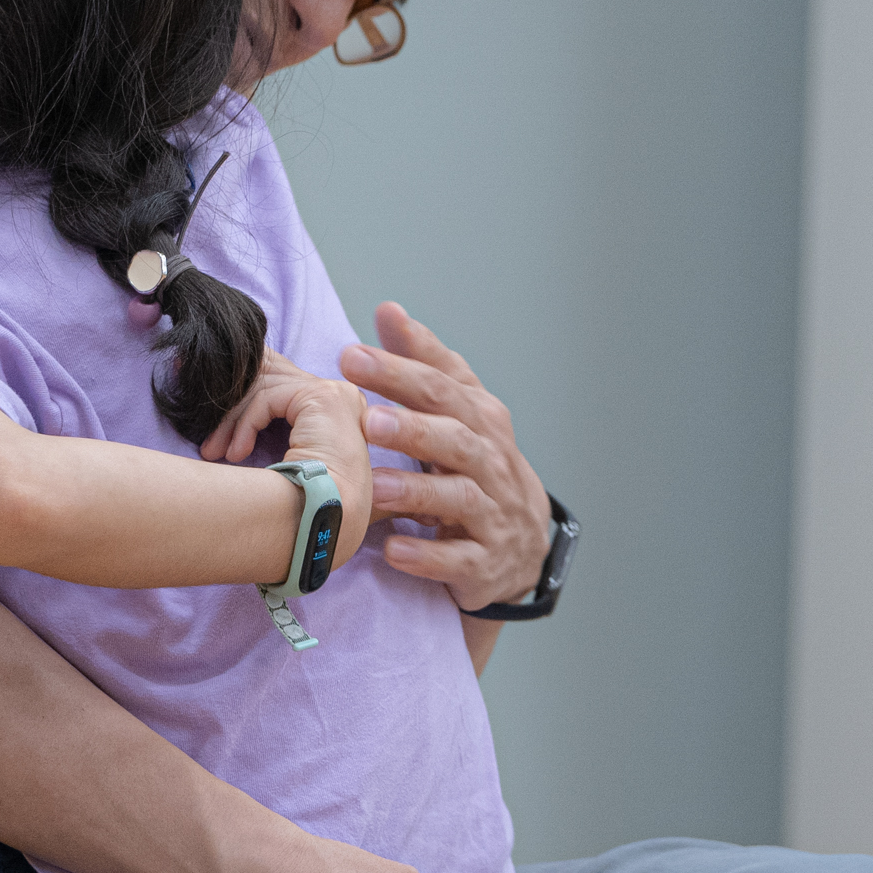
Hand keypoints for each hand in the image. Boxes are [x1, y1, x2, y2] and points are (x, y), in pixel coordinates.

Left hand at [199, 350, 372, 570]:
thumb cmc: (300, 505)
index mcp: (336, 412)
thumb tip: (223, 399)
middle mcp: (341, 399)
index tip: (211, 408)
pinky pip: (268, 398)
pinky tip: (234, 453)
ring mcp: (335, 396)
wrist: (325, 522)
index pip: (282, 380)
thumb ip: (264, 423)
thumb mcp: (280, 457)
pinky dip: (245, 424)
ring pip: (264, 387)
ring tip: (213, 451)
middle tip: (205, 432)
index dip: (245, 386)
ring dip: (232, 421)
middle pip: (271, 376)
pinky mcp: (322, 397)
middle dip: (231, 401)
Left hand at [339, 302, 551, 612]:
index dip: (400, 370)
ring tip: (375, 484)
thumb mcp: (457, 413)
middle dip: (412, 426)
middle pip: (455, 438)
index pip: (442, 387)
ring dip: (418, 489)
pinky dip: (429, 554)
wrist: (520, 549)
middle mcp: (492, 463)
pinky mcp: (485, 562)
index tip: (351, 356)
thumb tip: (388, 310)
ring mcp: (493, 514)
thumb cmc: (476, 469)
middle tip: (366, 418)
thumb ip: (423, 363)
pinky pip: (459, 559)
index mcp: (480, 421)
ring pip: (459, 497)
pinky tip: (394, 550)